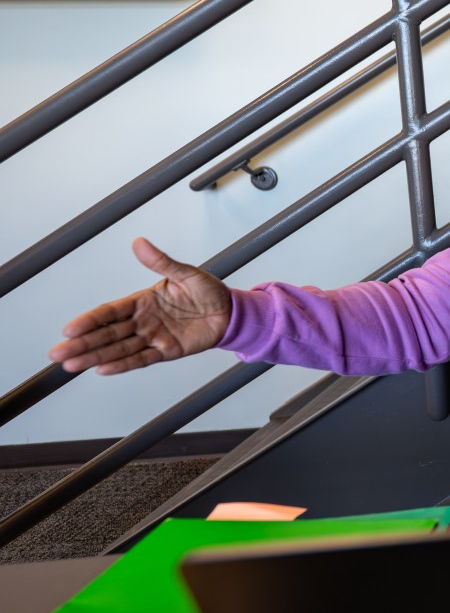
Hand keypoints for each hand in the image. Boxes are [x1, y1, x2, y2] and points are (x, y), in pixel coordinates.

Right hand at [48, 238, 231, 374]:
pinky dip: (123, 365)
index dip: (89, 321)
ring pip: (119, 349)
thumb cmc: (208, 291)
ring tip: (71, 365)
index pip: (110, 312)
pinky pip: (142, 359)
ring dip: (95, 357)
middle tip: (57, 353)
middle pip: (107, 334)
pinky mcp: (167, 351)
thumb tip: (139, 243)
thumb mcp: (186, 274)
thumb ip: (162, 262)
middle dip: (82, 344)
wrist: (230, 312)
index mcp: (143, 301)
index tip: (69, 329)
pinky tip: (102, 369)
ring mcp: (153, 338)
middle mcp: (143, 321)